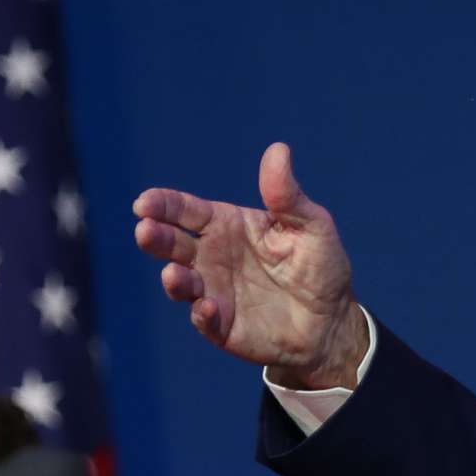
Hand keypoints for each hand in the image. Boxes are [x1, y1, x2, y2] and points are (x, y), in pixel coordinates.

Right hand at [135, 142, 370, 388]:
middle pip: (172, 244)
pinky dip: (202, 315)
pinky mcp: (222, 326)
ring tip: (174, 273)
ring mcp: (214, 291)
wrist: (331, 320)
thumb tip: (278, 150)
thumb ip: (288, 195)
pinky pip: (205, 320)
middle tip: (145, 231)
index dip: (164, 205)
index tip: (144, 202)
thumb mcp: (311, 224)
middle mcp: (211, 257)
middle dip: (154, 237)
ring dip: (174, 279)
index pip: (187, 211)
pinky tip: (208, 307)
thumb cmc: (319, 265)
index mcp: (227, 225)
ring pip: (181, 283)